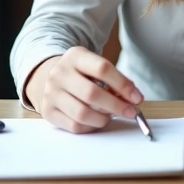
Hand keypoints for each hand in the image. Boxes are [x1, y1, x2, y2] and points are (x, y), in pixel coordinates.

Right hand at [26, 46, 143, 133]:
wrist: (46, 77)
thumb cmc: (79, 73)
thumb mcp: (93, 66)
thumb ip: (113, 79)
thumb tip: (133, 98)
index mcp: (75, 56)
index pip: (102, 69)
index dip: (123, 85)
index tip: (137, 97)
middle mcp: (60, 73)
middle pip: (92, 93)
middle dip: (116, 106)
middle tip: (131, 112)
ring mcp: (51, 93)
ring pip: (82, 113)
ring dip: (103, 119)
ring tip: (110, 116)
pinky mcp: (48, 111)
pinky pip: (74, 126)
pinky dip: (91, 127)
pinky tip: (96, 121)